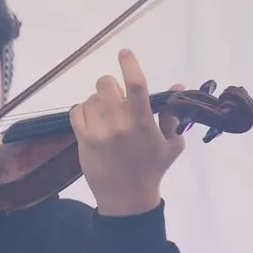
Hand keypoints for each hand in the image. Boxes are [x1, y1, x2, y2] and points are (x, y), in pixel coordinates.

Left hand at [69, 49, 185, 215]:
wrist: (127, 200)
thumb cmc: (152, 170)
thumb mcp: (171, 144)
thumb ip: (172, 115)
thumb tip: (176, 86)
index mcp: (143, 122)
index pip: (136, 85)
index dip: (129, 64)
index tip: (125, 52)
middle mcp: (119, 124)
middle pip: (105, 84)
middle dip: (110, 85)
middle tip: (116, 97)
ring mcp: (98, 132)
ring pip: (90, 98)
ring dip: (98, 101)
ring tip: (105, 115)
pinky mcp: (83, 140)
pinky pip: (76, 112)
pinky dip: (83, 111)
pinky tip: (92, 120)